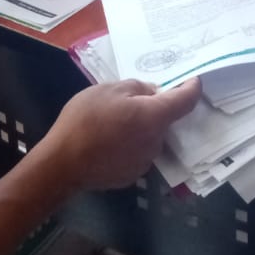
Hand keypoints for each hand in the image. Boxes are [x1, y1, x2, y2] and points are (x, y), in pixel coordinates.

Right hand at [37, 79, 202, 190]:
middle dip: (152, 109)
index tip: (192, 79)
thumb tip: (153, 93)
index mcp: (154, 117)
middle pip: (164, 120)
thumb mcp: (108, 90)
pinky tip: (106, 144)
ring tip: (110, 124)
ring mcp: (145, 161)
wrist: (62, 163)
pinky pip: (137, 153)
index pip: (187, 100)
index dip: (192, 87)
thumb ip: (137, 87)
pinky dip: (129, 145)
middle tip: (126, 102)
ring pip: (149, 137)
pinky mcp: (132, 175)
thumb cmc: (85, 120)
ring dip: (139, 128)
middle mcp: (156, 141)